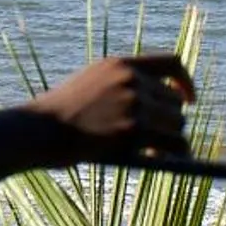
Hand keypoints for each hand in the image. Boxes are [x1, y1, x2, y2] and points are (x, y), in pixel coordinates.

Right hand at [23, 53, 196, 159]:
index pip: (171, 62)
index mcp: (120, 64)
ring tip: (156, 154)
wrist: (38, 129)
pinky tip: (168, 162)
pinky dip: (178, 155)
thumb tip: (158, 110)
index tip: (188, 100)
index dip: (184, 82)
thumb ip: (120, 89)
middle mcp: (131, 79)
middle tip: (161, 143)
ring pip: (176, 124)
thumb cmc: (59, 116)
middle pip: (174, 101)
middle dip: (170, 122)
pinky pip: (173, 144)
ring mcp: (133, 103)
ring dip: (172, 141)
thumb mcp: (90, 87)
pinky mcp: (133, 130)